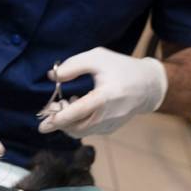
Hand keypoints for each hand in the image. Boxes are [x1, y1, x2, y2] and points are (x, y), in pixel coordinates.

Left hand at [38, 47, 167, 137]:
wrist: (148, 87)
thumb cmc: (122, 69)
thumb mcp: (98, 58)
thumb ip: (74, 65)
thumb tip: (53, 76)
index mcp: (105, 97)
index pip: (77, 113)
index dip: (58, 119)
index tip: (42, 125)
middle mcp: (107, 116)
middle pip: (75, 127)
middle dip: (58, 121)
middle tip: (52, 107)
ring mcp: (108, 126)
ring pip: (80, 132)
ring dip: (67, 122)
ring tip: (67, 103)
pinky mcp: (109, 130)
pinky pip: (87, 131)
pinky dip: (77, 123)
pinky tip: (78, 107)